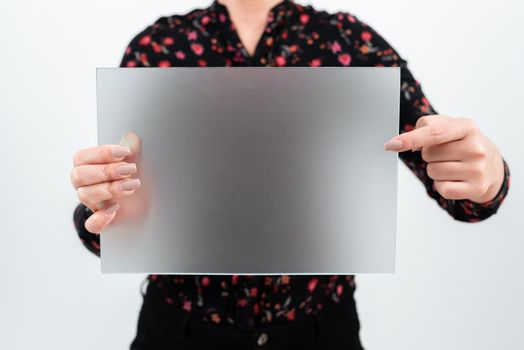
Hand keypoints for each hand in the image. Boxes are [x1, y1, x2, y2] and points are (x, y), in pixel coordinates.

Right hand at [71, 132, 141, 233]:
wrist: (140, 199)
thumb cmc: (130, 174)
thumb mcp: (131, 160)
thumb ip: (130, 149)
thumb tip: (132, 137)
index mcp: (85, 166)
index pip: (82, 157)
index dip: (103, 153)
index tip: (125, 152)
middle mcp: (83, 184)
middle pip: (80, 175)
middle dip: (107, 171)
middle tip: (130, 169)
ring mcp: (90, 202)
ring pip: (85, 195)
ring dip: (110, 188)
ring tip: (132, 185)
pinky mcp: (100, 220)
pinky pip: (92, 224)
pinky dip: (101, 218)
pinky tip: (115, 209)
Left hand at [384, 115, 504, 203]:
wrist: (490, 163)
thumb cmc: (461, 141)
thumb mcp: (448, 125)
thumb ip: (425, 126)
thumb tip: (406, 143)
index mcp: (467, 127)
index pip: (434, 133)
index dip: (410, 139)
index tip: (391, 145)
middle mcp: (476, 147)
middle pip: (428, 154)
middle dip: (430, 154)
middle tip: (446, 153)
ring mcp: (478, 169)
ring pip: (432, 172)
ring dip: (435, 170)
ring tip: (451, 165)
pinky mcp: (476, 188)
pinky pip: (442, 189)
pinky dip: (441, 185)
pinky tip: (454, 178)